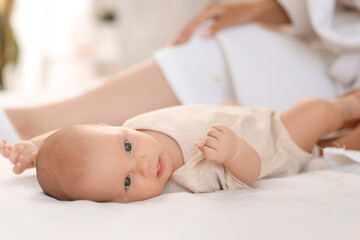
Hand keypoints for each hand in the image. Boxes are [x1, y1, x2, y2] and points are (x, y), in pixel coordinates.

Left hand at [0, 139, 37, 173]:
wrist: (34, 151)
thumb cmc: (38, 157)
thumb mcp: (39, 158)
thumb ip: (37, 158)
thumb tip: (35, 155)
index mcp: (23, 166)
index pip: (17, 170)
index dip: (18, 167)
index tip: (20, 162)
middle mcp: (16, 161)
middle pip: (12, 160)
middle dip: (16, 153)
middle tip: (22, 148)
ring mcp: (12, 154)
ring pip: (5, 154)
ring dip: (4, 150)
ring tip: (11, 145)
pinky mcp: (11, 148)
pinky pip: (3, 147)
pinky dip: (2, 144)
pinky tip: (4, 140)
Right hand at [172, 0, 288, 44]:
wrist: (251, 11)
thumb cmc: (242, 14)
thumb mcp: (231, 20)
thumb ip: (217, 27)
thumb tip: (203, 35)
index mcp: (209, 10)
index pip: (193, 23)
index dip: (185, 34)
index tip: (179, 43)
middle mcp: (207, 11)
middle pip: (190, 24)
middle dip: (181, 35)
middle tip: (172, 46)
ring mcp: (208, 15)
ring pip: (192, 26)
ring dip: (184, 35)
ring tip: (176, 45)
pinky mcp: (210, 20)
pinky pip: (197, 27)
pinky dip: (191, 34)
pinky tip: (187, 41)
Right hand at [195, 124, 238, 163]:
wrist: (234, 149)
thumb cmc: (219, 153)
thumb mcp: (211, 155)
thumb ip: (202, 149)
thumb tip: (196, 143)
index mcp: (218, 156)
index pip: (206, 151)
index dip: (205, 149)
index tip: (208, 149)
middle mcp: (223, 147)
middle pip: (208, 140)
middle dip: (207, 141)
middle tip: (213, 144)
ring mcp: (226, 138)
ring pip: (210, 132)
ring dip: (210, 134)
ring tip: (214, 138)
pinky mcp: (227, 131)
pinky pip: (214, 127)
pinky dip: (213, 129)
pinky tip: (217, 133)